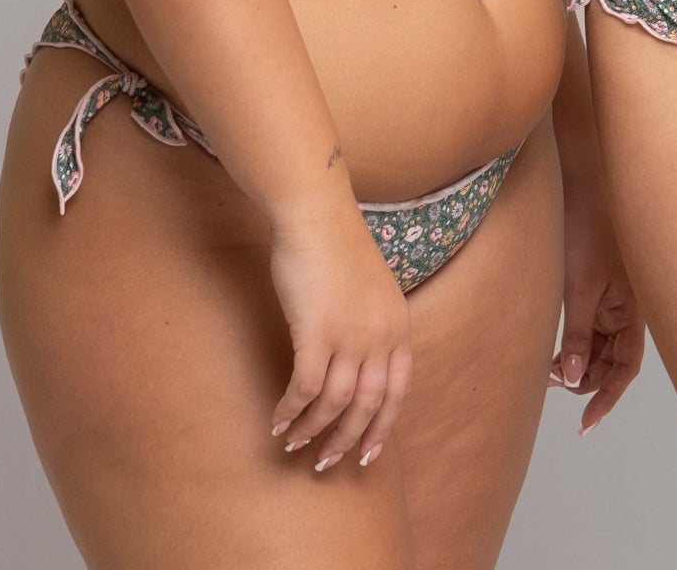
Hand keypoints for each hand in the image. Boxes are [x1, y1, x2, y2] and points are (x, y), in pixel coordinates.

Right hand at [268, 195, 412, 473]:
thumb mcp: (372, 289)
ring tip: (293, 443)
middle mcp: (381, 334)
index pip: (398, 390)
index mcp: (399, 324)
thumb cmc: (336, 247)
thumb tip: (359, 365)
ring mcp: (351, 334)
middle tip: (325, 462)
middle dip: (347, 439)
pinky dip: (291, 410)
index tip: (367, 453)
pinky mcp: (317, 332)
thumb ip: (373, 325)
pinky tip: (278, 420)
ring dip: (313, 429)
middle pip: (369, 405)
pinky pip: (304, 388)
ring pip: (334, 403)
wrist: (316, 215)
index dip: (382, 426)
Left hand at [548, 182, 644, 434]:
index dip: (608, 398)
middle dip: (588, 380)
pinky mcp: (602, 290)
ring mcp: (616, 301)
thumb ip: (579, 335)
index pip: (626, 368)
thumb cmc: (588, 232)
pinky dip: (578, 343)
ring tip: (551, 371)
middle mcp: (629, 310)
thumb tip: (574, 379)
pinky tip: (557, 351)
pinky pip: (595, 328)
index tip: (586, 423)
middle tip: (555, 385)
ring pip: (602, 347)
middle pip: (613, 361)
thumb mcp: (579, 288)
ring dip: (581, 363)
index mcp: (633, 312)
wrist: (586, 185)